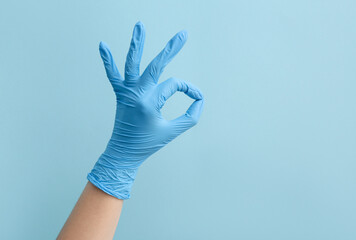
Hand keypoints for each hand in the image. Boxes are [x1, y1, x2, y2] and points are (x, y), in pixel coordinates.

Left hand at [87, 22, 203, 198]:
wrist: (123, 153)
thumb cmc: (148, 143)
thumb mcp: (173, 132)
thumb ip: (190, 116)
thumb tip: (199, 99)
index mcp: (150, 103)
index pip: (175, 85)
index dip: (189, 90)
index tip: (196, 98)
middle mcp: (137, 94)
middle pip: (156, 65)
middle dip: (171, 49)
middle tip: (183, 34)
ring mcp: (126, 92)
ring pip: (131, 64)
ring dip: (137, 44)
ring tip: (140, 24)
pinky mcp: (120, 94)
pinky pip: (113, 75)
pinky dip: (108, 61)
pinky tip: (102, 45)